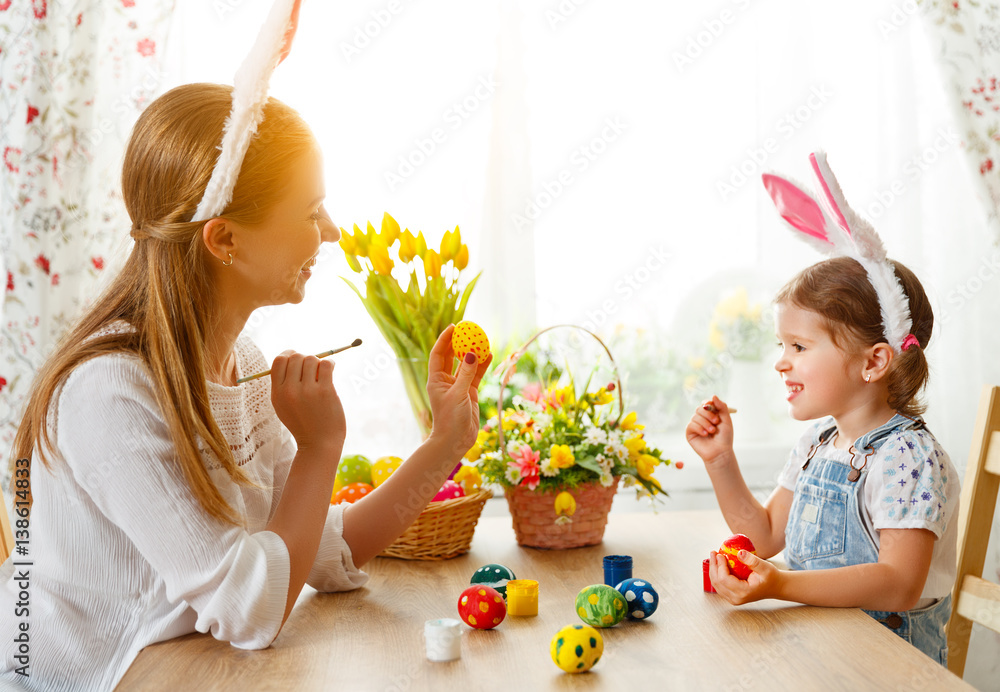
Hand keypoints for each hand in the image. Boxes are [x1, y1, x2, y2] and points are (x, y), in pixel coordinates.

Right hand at [269, 350, 345, 453]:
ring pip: (312, 359)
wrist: (319, 444)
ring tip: (322, 373)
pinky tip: (330, 370)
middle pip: (296, 357)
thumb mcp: (283, 406)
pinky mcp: (325, 391)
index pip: (279, 361)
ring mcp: (308, 391)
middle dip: (305, 359)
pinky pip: (326, 364)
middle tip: (312, 369)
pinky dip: (330, 364)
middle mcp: (290, 391)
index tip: (297, 359)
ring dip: (319, 362)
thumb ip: (283, 384)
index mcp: (277, 393)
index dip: (289, 354)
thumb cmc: (303, 423)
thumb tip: (293, 356)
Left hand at [426, 325, 491, 458]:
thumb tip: (471, 353)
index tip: (454, 327)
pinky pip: (476, 375)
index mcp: (436, 380)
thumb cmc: (450, 419)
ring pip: (466, 365)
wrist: (455, 441)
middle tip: (468, 330)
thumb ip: (466, 374)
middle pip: (451, 356)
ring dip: (473, 353)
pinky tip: (489, 355)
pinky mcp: (470, 393)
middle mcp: (446, 381)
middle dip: (459, 343)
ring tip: (482, 340)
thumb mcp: (458, 395)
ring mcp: (458, 386)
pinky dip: (482, 366)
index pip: (438, 354)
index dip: (444, 340)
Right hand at [686, 395, 734, 464]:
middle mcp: (702, 419)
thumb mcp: (726, 420)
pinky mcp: (690, 433)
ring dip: (705, 423)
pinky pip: (691, 425)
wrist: (720, 452)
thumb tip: (713, 396)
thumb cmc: (724, 438)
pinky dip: (699, 428)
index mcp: (710, 414)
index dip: (708, 403)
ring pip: (695, 416)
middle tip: (716, 422)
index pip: (705, 403)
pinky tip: (705, 434)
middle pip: (699, 408)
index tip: (712, 406)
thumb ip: (722, 407)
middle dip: (708, 414)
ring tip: (712, 431)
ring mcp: (695, 425)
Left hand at [708, 549, 780, 604]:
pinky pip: (720, 586)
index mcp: (743, 592)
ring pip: (716, 585)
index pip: (724, 579)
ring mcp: (733, 599)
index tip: (720, 554)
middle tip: (713, 552)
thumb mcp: (765, 567)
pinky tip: (718, 564)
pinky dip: (717, 574)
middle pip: (717, 582)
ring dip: (713, 570)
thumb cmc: (771, 577)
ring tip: (714, 557)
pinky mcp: (732, 597)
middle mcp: (736, 598)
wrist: (775, 587)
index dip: (720, 566)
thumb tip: (739, 553)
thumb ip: (752, 561)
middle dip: (713, 566)